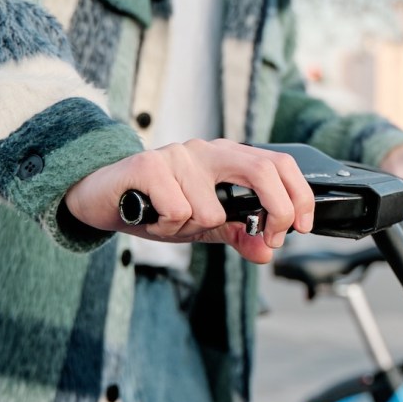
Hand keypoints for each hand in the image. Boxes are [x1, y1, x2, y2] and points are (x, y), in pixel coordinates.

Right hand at [64, 139, 314, 263]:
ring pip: (211, 209)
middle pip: (261, 170)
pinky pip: (178, 211)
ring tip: (170, 222)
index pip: (278, 163)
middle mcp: (206, 149)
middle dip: (275, 210)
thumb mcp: (204, 225)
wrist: (100, 198)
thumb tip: (268, 252)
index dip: (298, 195)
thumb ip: (238, 233)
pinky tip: (152, 217)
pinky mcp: (148, 165)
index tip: (301, 227)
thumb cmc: (155, 205)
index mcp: (227, 158)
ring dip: (192, 229)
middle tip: (269, 238)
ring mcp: (178, 154)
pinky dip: (167, 227)